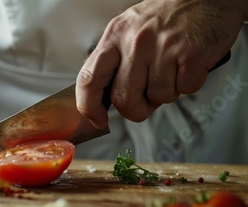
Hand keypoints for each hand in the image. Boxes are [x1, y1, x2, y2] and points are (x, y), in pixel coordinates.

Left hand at [76, 0, 245, 128]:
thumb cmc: (168, 15)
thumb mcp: (130, 29)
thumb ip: (116, 61)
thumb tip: (107, 98)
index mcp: (115, 35)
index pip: (88, 80)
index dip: (88, 106)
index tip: (97, 119)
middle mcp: (135, 41)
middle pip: (123, 99)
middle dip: (136, 108)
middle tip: (147, 99)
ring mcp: (163, 48)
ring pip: (158, 97)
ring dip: (167, 93)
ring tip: (172, 70)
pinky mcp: (191, 54)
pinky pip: (185, 90)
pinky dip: (189, 84)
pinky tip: (188, 65)